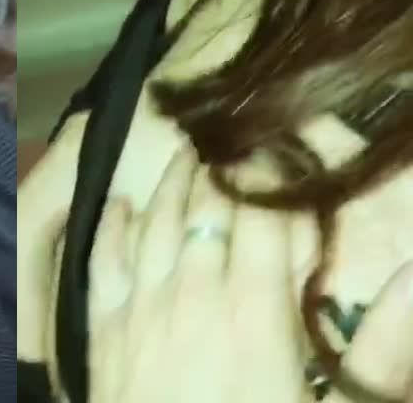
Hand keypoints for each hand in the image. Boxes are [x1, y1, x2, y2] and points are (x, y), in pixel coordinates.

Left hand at [88, 150, 412, 402]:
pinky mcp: (104, 334)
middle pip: (208, 209)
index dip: (280, 171)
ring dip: (172, 184)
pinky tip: (118, 202)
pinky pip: (101, 262)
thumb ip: (382, 352)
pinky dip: (111, 226)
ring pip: (153, 224)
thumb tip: (412, 278)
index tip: (290, 139)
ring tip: (189, 151)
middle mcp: (195, 294)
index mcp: (258, 310)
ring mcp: (142, 310)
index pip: (268, 216)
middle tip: (240, 131)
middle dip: (226, 165)